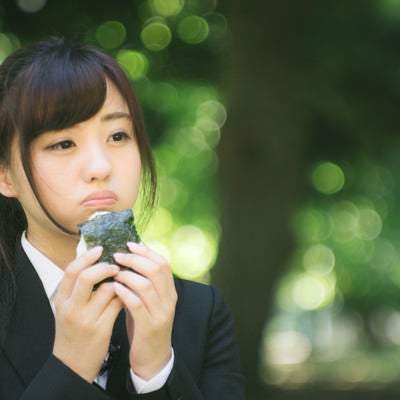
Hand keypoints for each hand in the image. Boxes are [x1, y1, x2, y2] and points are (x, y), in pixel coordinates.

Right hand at [53, 246, 122, 381]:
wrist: (72, 365)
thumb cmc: (72, 331)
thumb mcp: (67, 308)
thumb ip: (77, 288)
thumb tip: (93, 259)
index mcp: (61, 300)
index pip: (71, 271)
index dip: (86, 257)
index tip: (100, 249)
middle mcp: (72, 308)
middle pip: (87, 277)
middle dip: (105, 267)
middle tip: (115, 265)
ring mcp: (86, 319)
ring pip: (108, 289)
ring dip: (119, 282)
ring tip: (123, 281)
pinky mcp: (101, 329)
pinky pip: (118, 304)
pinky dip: (125, 296)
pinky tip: (127, 296)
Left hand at [113, 242, 176, 379]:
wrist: (153, 359)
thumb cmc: (145, 326)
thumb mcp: (148, 302)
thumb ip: (141, 284)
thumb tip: (126, 262)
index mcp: (170, 291)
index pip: (162, 263)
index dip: (146, 251)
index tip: (129, 244)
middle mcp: (169, 299)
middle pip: (156, 269)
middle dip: (135, 259)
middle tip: (117, 256)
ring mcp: (161, 313)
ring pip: (146, 285)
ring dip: (128, 275)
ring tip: (113, 272)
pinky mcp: (150, 327)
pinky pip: (137, 304)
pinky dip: (125, 293)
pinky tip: (114, 288)